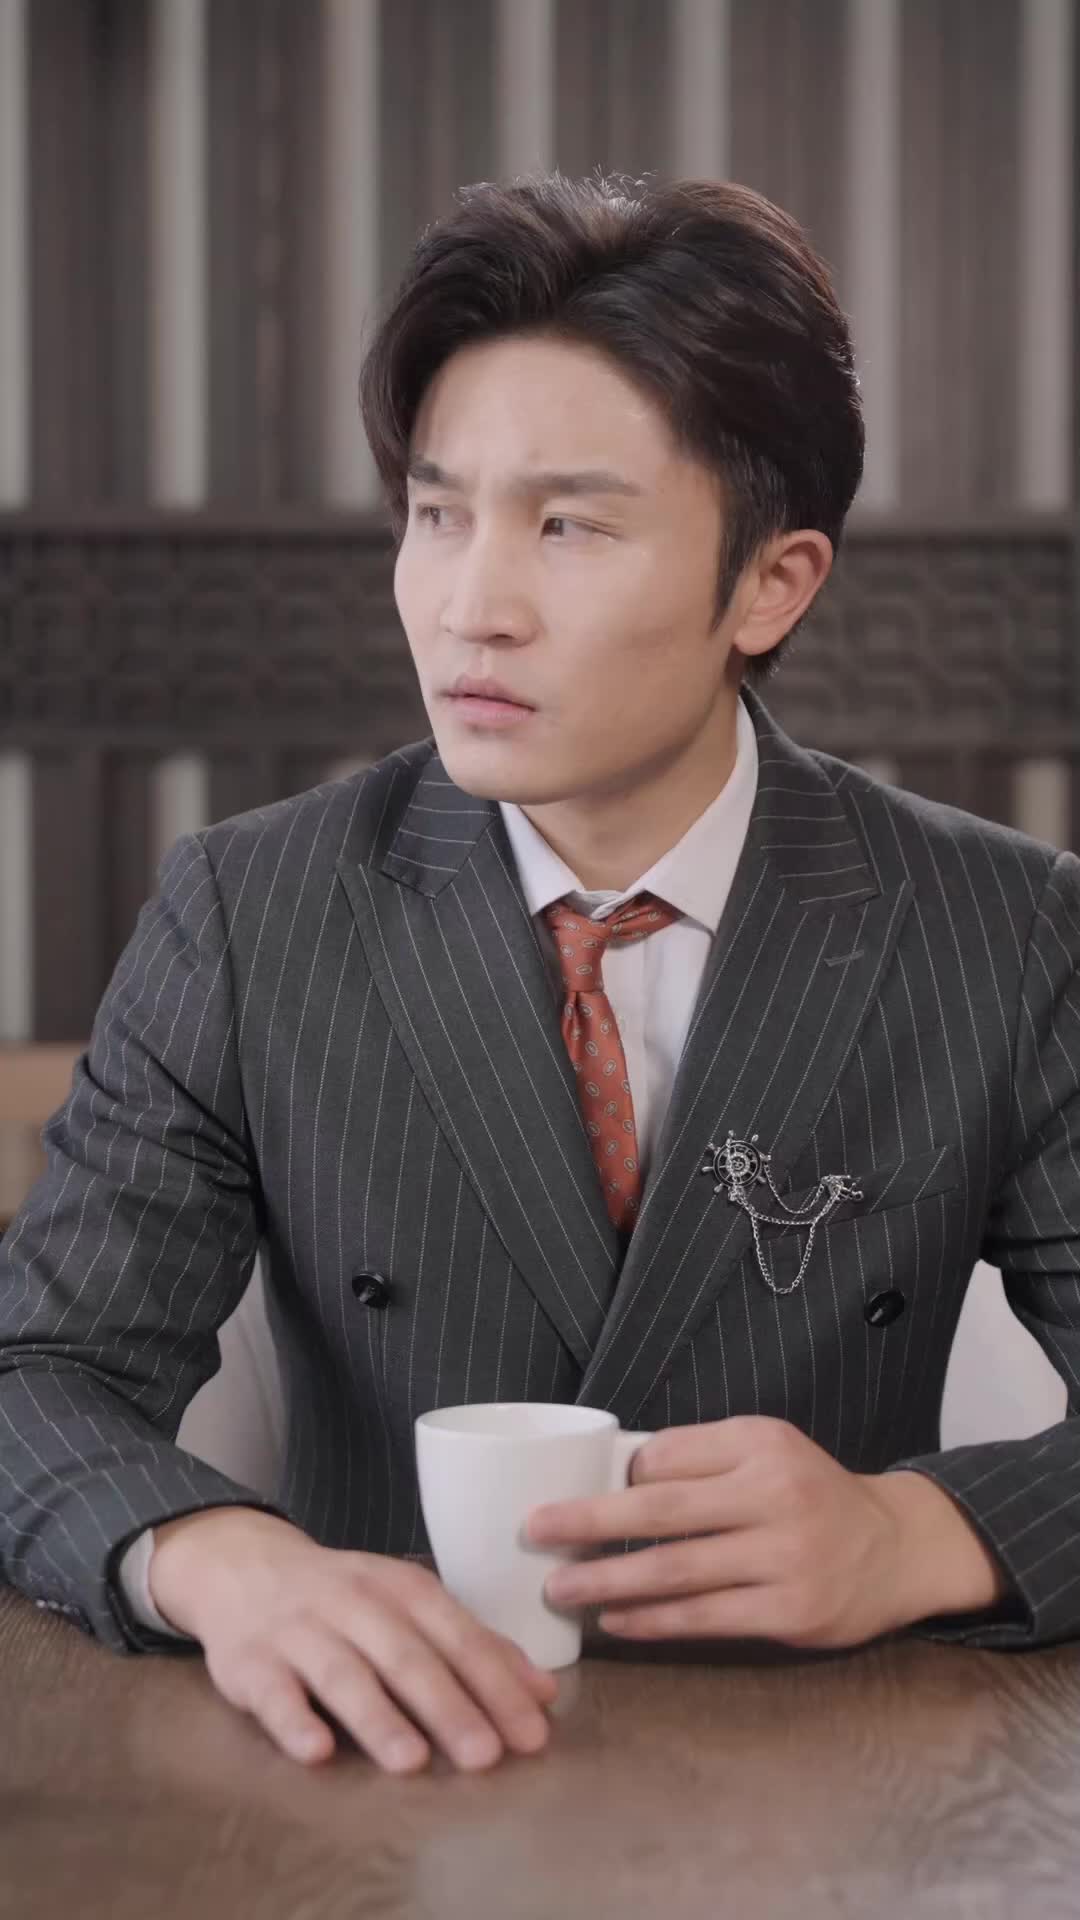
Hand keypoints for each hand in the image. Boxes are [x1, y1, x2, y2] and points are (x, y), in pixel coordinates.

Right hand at [149, 1508, 557, 1772]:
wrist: (244, 1568)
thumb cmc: (345, 1599)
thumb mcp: (410, 1607)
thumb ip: (475, 1648)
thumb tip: (543, 1694)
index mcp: (402, 1589)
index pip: (458, 1637)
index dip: (496, 1685)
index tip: (531, 1735)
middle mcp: (353, 1603)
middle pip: (406, 1657)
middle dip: (448, 1706)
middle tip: (486, 1756)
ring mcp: (298, 1631)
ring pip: (342, 1674)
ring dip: (378, 1718)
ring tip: (412, 1761)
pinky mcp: (249, 1662)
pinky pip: (273, 1693)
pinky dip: (294, 1721)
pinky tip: (317, 1751)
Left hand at [525, 1416, 1006, 1648]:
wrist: (895, 1548)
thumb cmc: (811, 1494)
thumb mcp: (767, 1450)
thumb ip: (702, 1458)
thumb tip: (613, 1476)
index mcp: (761, 1444)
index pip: (668, 1457)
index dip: (617, 1480)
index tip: (568, 1492)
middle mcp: (776, 1495)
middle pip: (661, 1512)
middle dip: (588, 1522)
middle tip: (534, 1531)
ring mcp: (786, 1557)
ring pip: (676, 1571)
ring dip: (608, 1581)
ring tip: (559, 1587)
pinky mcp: (791, 1611)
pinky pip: (705, 1617)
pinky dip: (653, 1621)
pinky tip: (614, 1621)